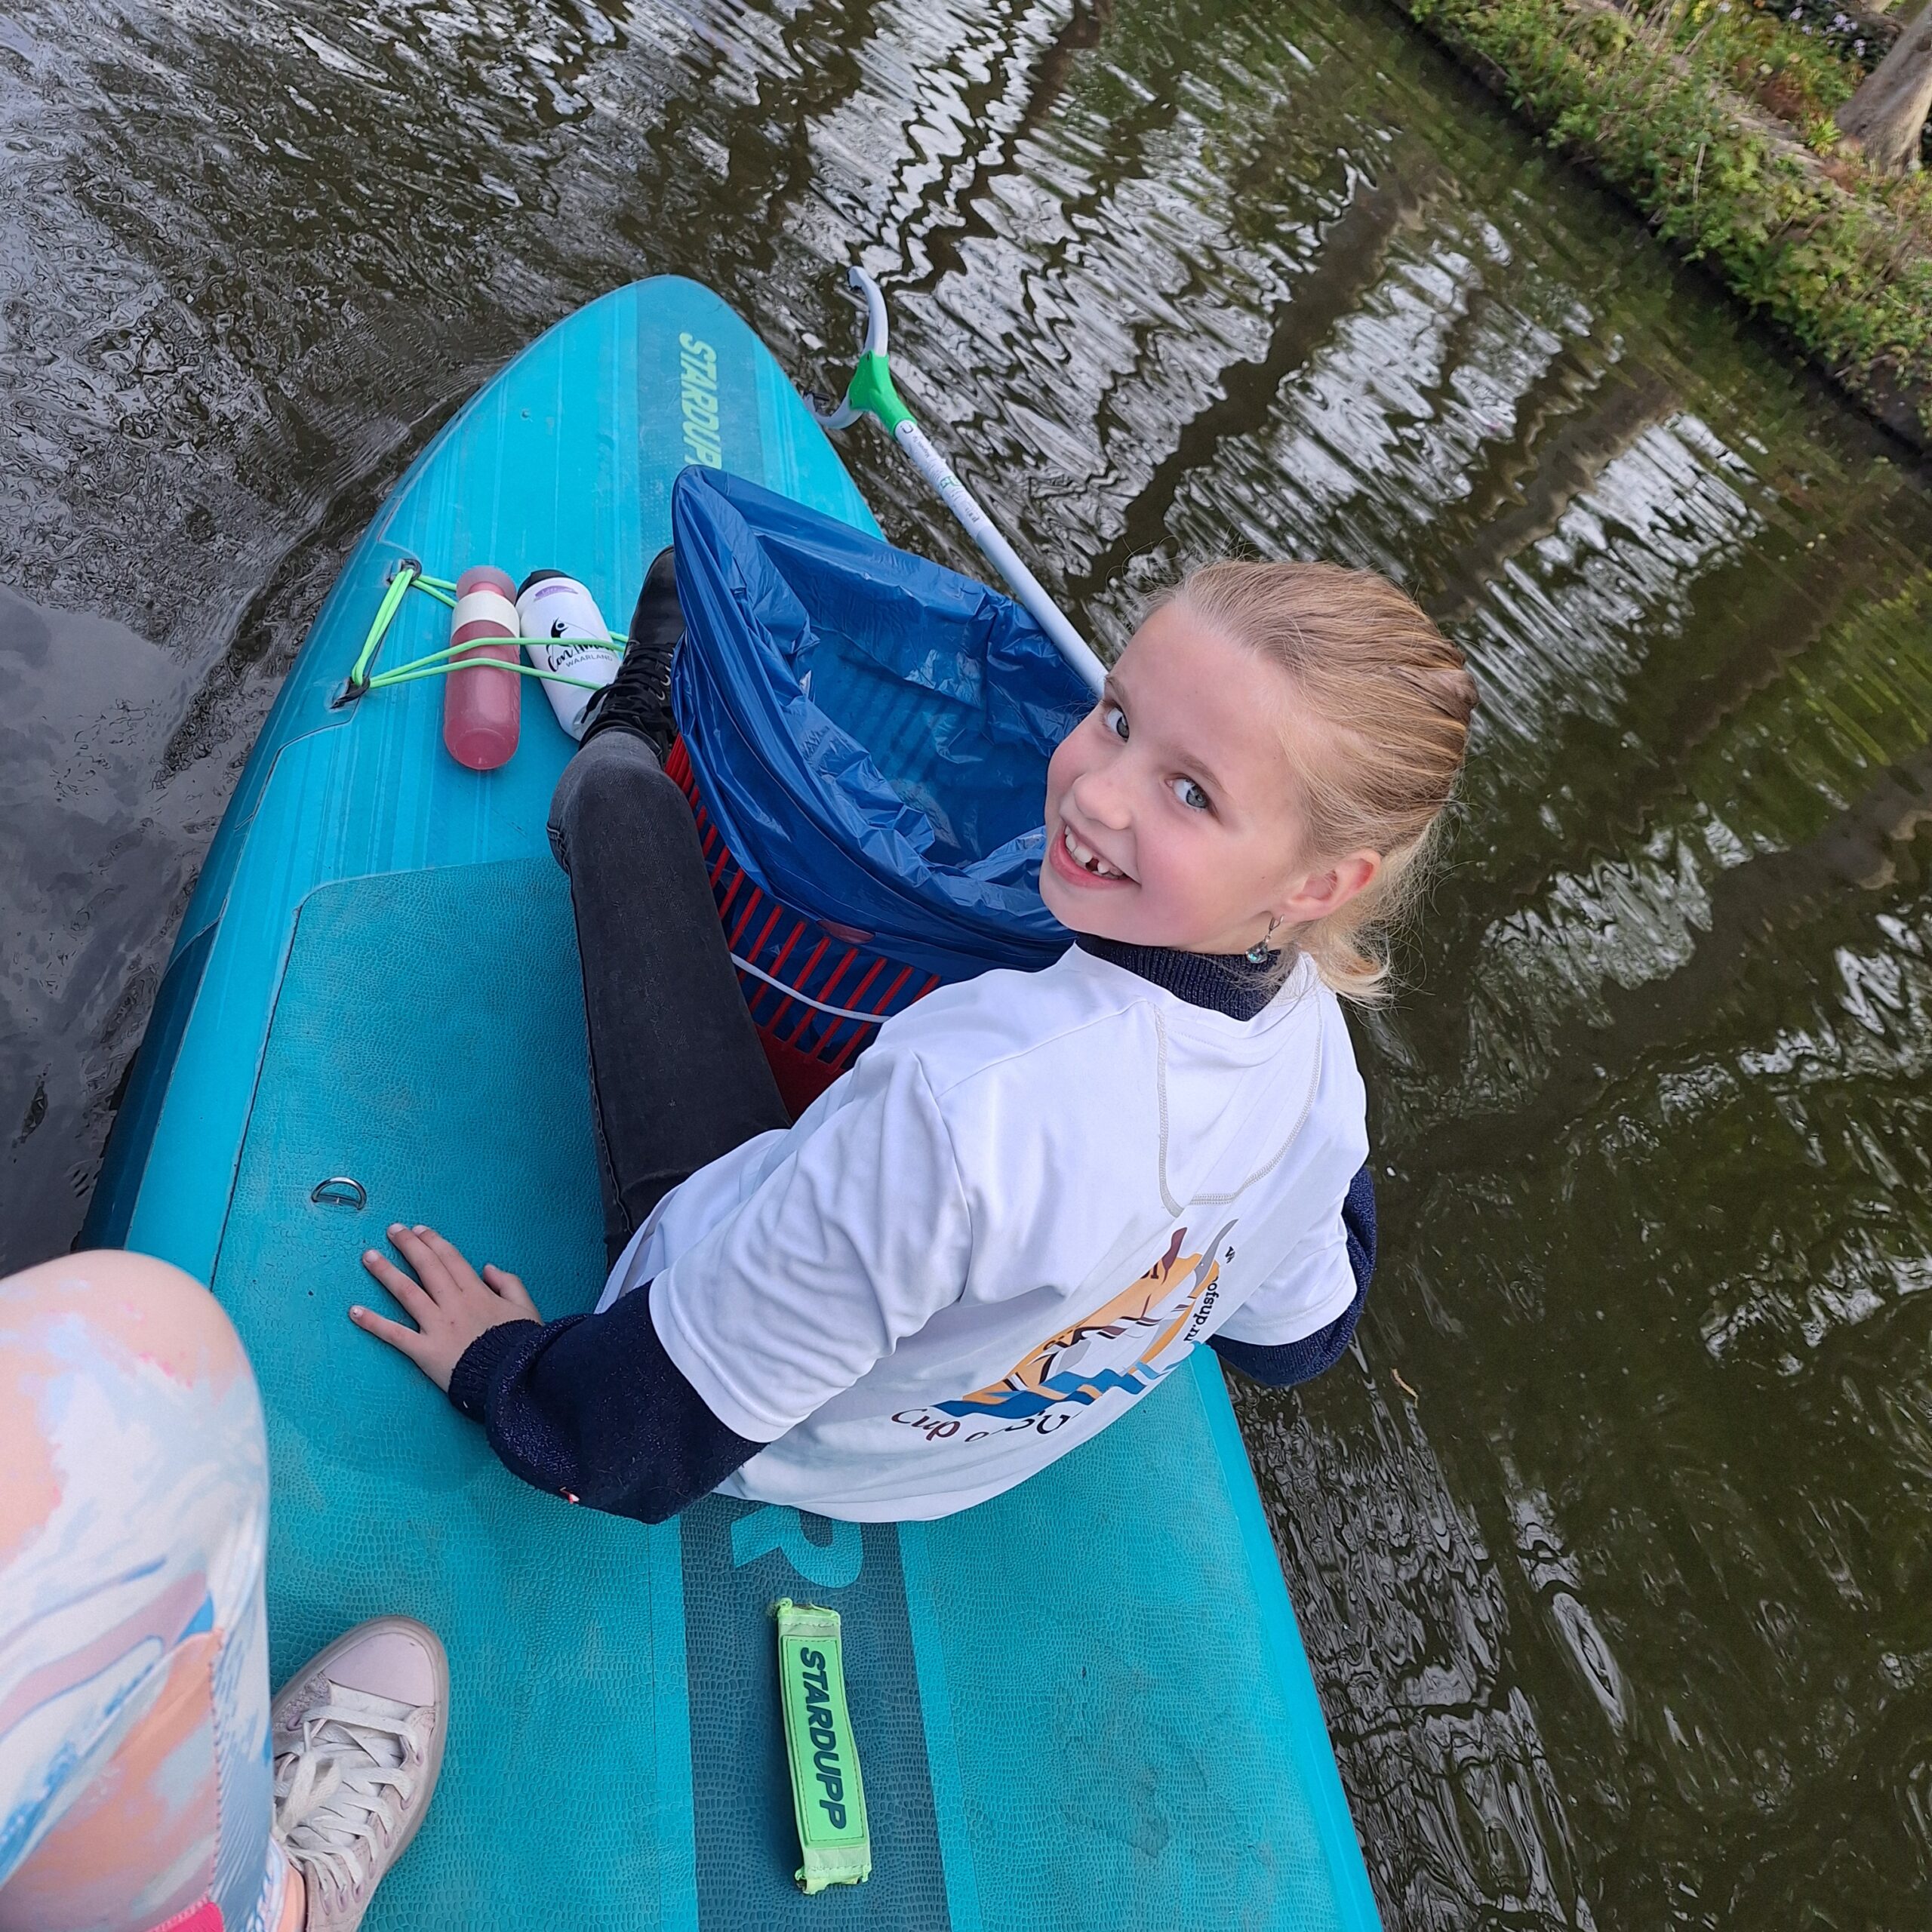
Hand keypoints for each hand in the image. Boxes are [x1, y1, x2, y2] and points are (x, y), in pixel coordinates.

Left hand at [351, 1224, 542, 1391]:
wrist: (514, 1380)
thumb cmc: (522, 1346)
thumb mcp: (526, 1308)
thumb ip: (509, 1284)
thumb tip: (488, 1268)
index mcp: (478, 1293)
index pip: (451, 1259)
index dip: (433, 1242)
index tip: (419, 1230)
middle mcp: (454, 1304)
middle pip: (427, 1268)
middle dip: (408, 1245)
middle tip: (392, 1231)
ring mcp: (437, 1326)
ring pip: (407, 1293)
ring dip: (386, 1273)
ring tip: (368, 1257)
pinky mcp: (424, 1351)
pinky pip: (395, 1334)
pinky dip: (373, 1323)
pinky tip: (354, 1311)